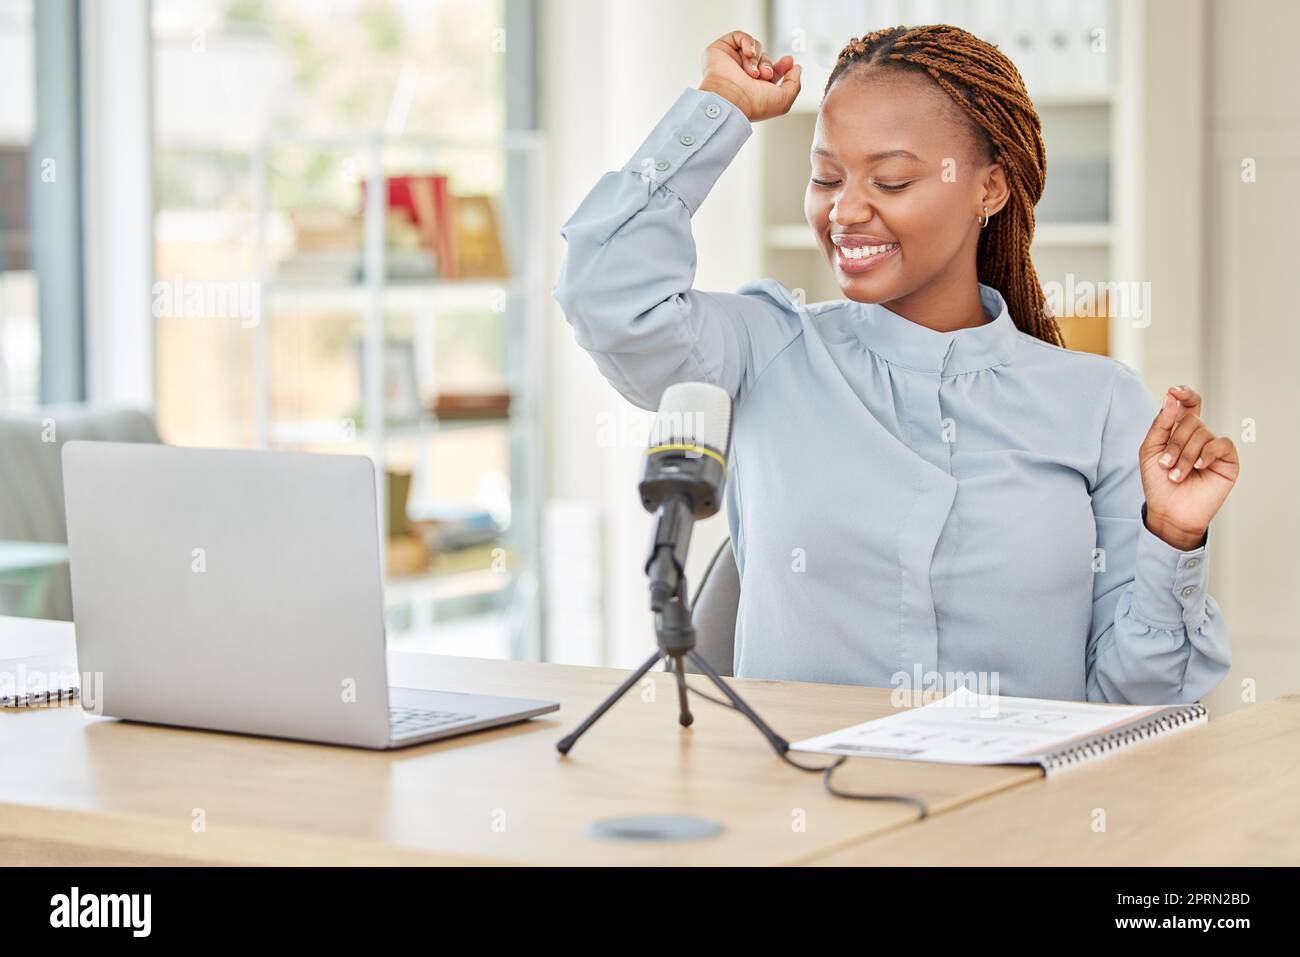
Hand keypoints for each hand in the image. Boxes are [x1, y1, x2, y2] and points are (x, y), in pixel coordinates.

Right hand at [699, 30, 801, 121]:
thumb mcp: (784, 100)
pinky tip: (748, 54)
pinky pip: (739, 36)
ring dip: (757, 59)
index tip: (789, 61)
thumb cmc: (753, 105)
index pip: (771, 71)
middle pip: (764, 58)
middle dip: (768, 64)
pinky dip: (748, 42)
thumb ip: (795, 84)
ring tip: (752, 72)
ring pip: (754, 48)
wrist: (730, 100)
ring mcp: (731, 63)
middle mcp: (742, 75)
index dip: (781, 65)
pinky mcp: (721, 50)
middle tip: (765, 74)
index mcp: (755, 87)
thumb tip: (796, 68)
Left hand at [1138, 384, 1239, 549]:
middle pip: (1191, 420)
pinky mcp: (1227, 460)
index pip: (1188, 404)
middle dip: (1174, 443)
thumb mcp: (1149, 451)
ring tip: (1176, 475)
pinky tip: (1198, 467)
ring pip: (1203, 433)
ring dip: (1185, 456)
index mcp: (1179, 430)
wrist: (1169, 511)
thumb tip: (1171, 399)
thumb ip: (1160, 425)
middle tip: (1165, 464)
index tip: (1174, 392)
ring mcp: (1214, 447)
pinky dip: (1206, 454)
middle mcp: (1199, 436)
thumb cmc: (1158, 483)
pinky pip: (1221, 444)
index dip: (1184, 394)